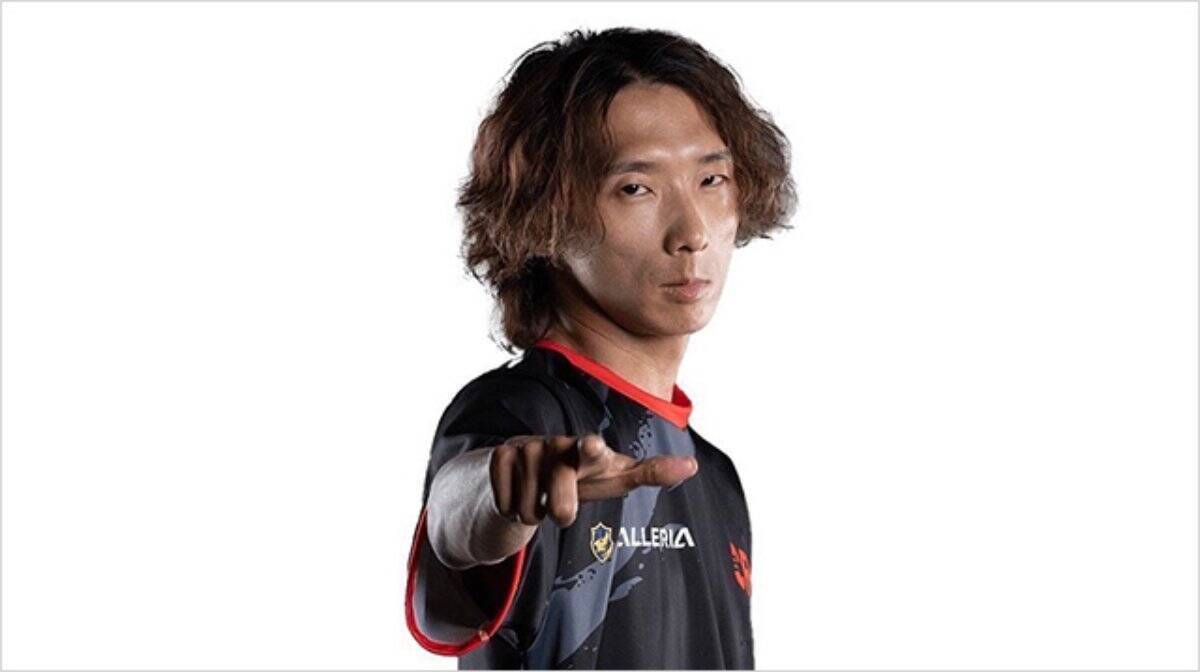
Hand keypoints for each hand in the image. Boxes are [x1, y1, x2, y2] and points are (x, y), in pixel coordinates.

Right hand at [489, 433, 697, 526]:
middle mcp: (556, 444)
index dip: (593, 452)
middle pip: (561, 502)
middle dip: (562, 512)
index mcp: (587, 450)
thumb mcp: (613, 478)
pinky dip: (512, 509)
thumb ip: (650, 472)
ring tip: (541, 497)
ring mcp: (525, 448)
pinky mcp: (497, 456)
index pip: (592, 453)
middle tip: (562, 510)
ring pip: (530, 510)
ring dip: (536, 513)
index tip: (593, 447)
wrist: (528, 475)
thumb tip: (693, 465)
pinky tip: (519, 493)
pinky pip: (506, 505)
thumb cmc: (581, 477)